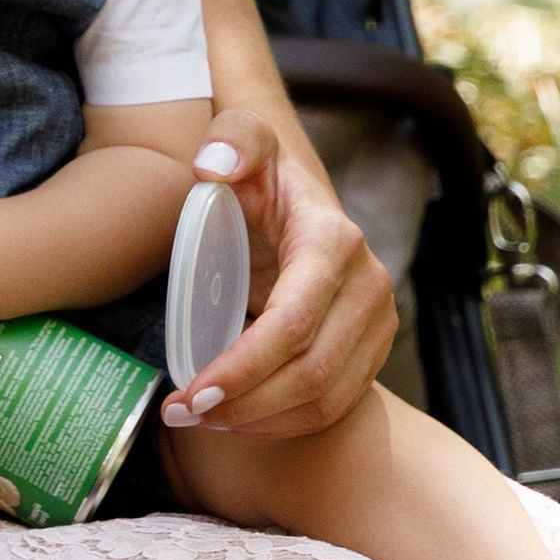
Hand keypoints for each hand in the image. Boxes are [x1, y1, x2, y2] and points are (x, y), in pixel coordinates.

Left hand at [158, 112, 394, 441]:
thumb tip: (215, 165)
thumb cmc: (261, 169)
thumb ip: (230, 139)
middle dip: (244, 404)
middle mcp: (368, 287)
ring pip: (326, 398)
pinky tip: (238, 420)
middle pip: (311, 372)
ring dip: (261, 421)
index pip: (292, 324)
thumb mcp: (243, 137)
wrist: (297, 190)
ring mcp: (378, 322)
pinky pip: (334, 404)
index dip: (244, 367)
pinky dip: (285, 422)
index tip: (193, 392)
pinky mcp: (371, 348)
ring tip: (201, 420)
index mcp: (333, 242)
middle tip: (181, 413)